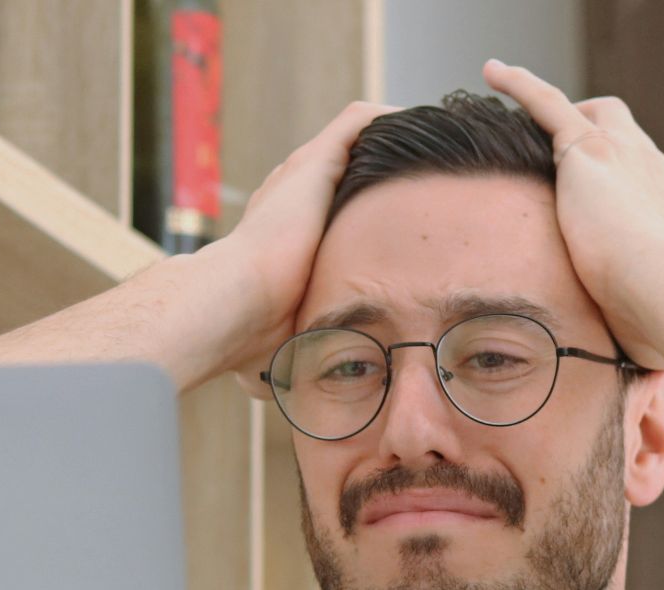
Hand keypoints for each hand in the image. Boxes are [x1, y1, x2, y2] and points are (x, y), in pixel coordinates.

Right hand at [195, 100, 403, 397]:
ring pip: (353, 141)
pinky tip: (421, 125)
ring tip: (433, 148)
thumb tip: (286, 395)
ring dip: (391, 142)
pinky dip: (388, 119)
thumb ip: (289, 361)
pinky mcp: (312, 163)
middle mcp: (287, 198)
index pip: (321, 213)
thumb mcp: (278, 352)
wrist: (229, 309)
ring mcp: (298, 177)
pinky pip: (358, 123)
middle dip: (383, 176)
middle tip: (427, 184)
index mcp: (278, 236)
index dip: (359, 216)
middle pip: (341, 171)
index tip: (393, 228)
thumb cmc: (249, 341)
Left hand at [481, 59, 663, 371]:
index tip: (607, 211)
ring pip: (593, 115)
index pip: (650, 191)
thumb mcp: (652, 332)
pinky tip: (492, 74)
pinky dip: (521, 85)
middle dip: (602, 146)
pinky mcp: (589, 149)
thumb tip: (637, 379)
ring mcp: (627, 157)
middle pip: (628, 144)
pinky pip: (549, 103)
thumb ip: (639, 340)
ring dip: (564, 111)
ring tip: (528, 112)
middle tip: (569, 162)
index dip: (627, 195)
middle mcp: (658, 176)